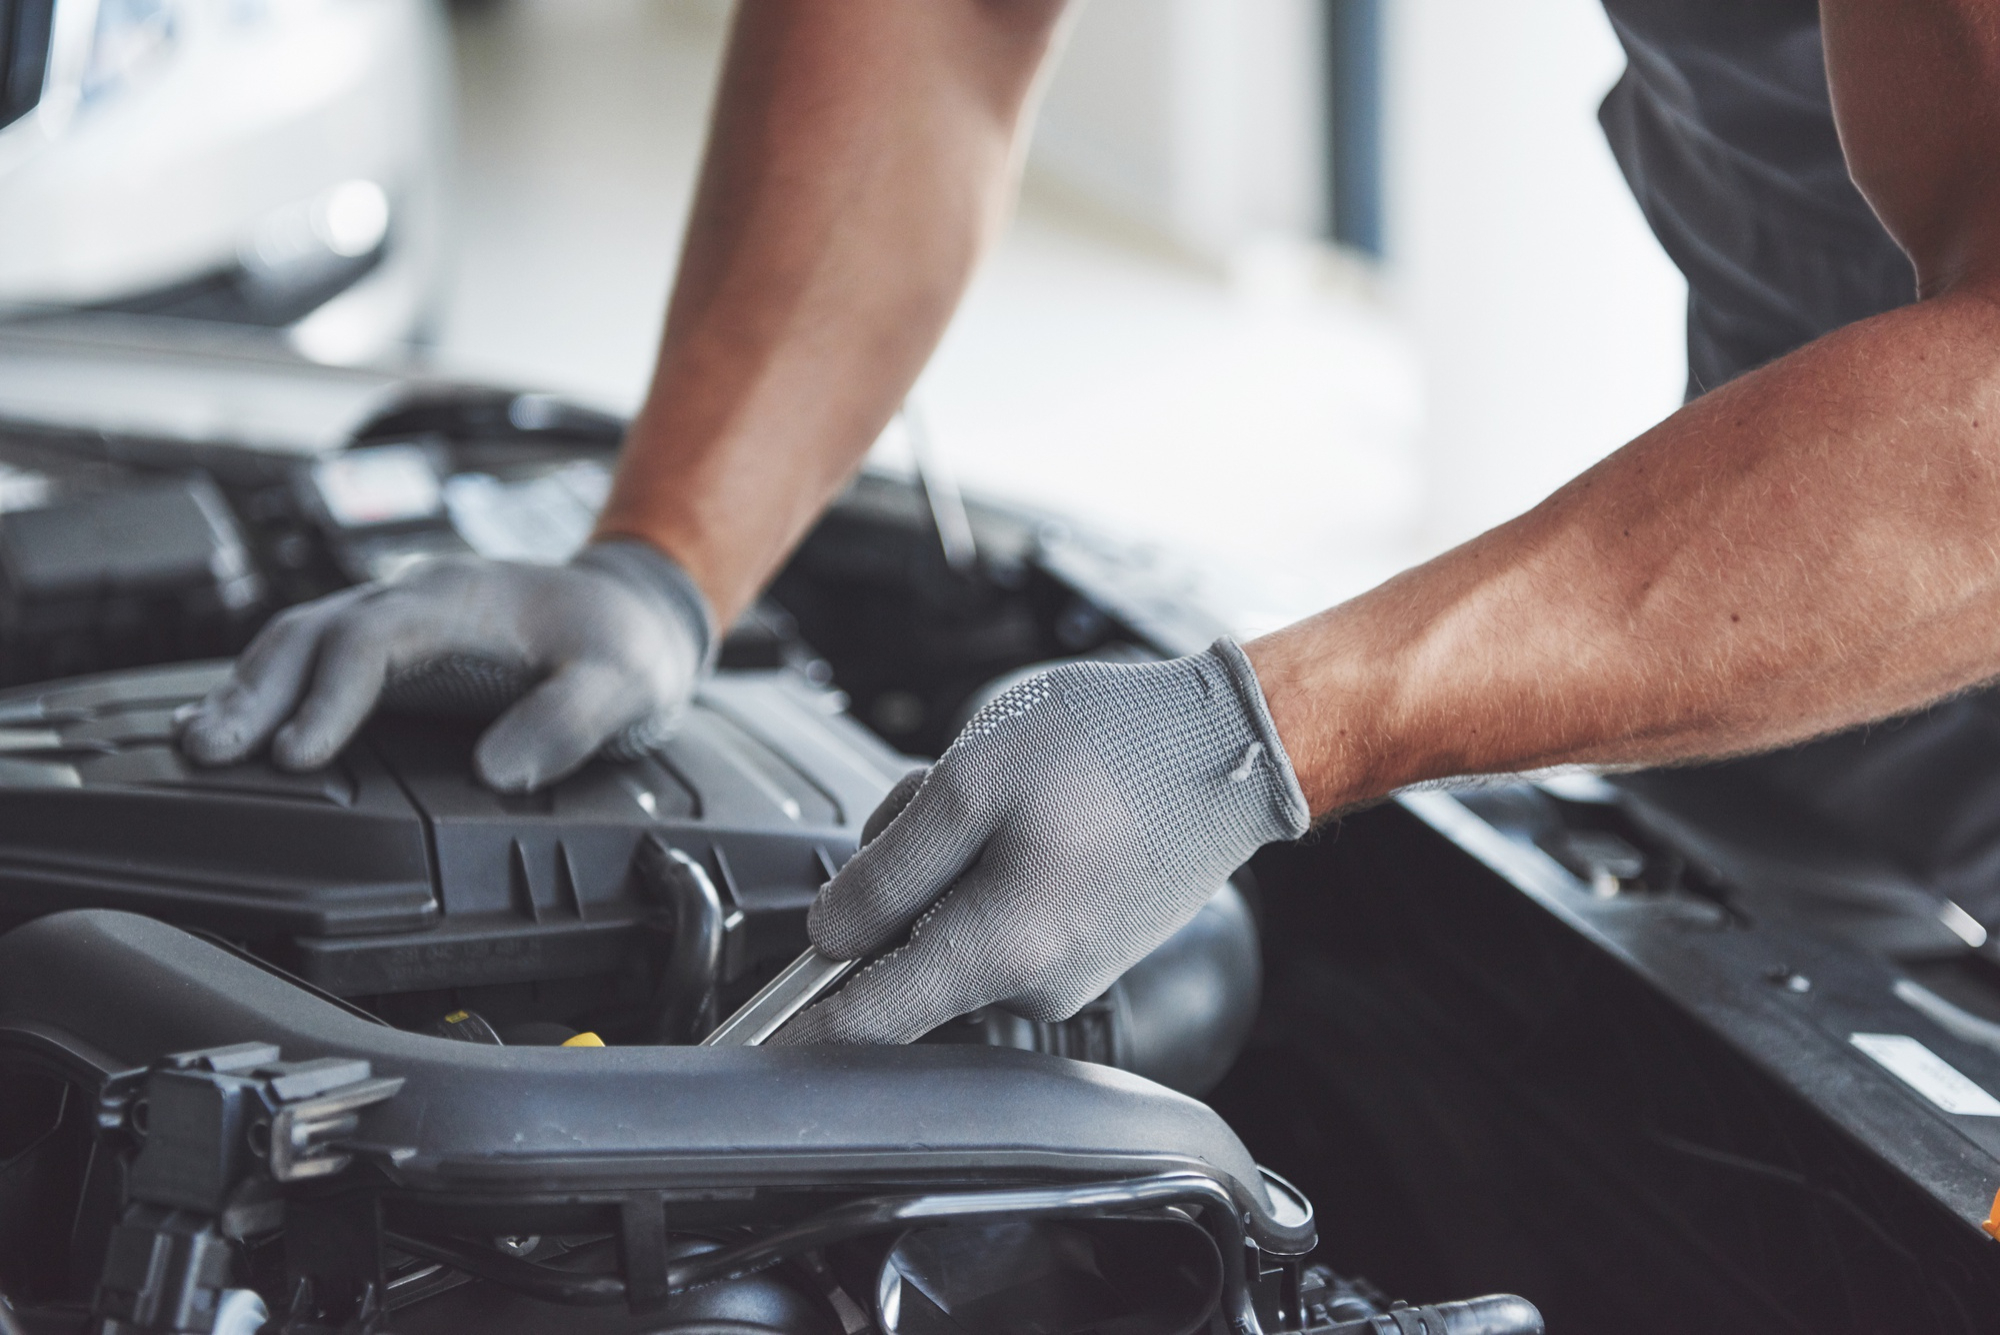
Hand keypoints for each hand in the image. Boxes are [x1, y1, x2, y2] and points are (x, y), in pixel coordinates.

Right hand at [179, 540, 712, 791]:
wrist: (637, 607)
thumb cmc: (624, 645)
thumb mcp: (623, 685)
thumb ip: (567, 723)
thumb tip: (496, 772)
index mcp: (464, 601)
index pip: (374, 640)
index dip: (330, 697)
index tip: (297, 754)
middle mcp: (417, 597)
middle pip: (314, 631)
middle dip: (257, 691)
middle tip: (208, 751)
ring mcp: (400, 614)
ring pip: (302, 637)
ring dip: (249, 688)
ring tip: (200, 744)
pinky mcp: (395, 640)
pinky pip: (317, 652)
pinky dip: (271, 685)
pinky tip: (237, 724)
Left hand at [774, 641, 1307, 1044]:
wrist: (1232, 745)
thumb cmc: (1114, 751)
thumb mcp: (968, 784)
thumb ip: (884, 870)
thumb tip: (828, 934)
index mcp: (997, 954)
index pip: (866, 1025)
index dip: (797, 1028)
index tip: (746, 1040)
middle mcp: (1034, 988)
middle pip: (906, 955)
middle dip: (899, 878)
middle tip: (946, 794)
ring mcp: (1068, 972)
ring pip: (954, 925)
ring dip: (952, 860)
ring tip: (1014, 792)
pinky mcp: (1090, 946)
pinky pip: (1005, 917)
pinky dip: (998, 864)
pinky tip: (1041, 811)